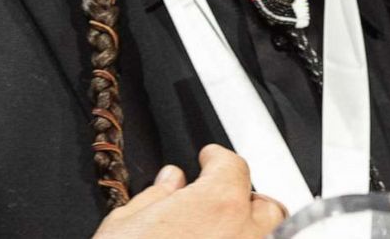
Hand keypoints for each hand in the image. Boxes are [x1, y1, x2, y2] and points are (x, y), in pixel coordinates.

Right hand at [92, 145, 288, 238]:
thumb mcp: (125, 226)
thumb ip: (155, 197)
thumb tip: (169, 183)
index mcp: (218, 204)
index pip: (232, 165)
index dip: (217, 159)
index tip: (209, 160)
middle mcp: (246, 234)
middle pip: (265, 205)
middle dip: (244, 200)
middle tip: (218, 204)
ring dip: (249, 234)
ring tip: (221, 236)